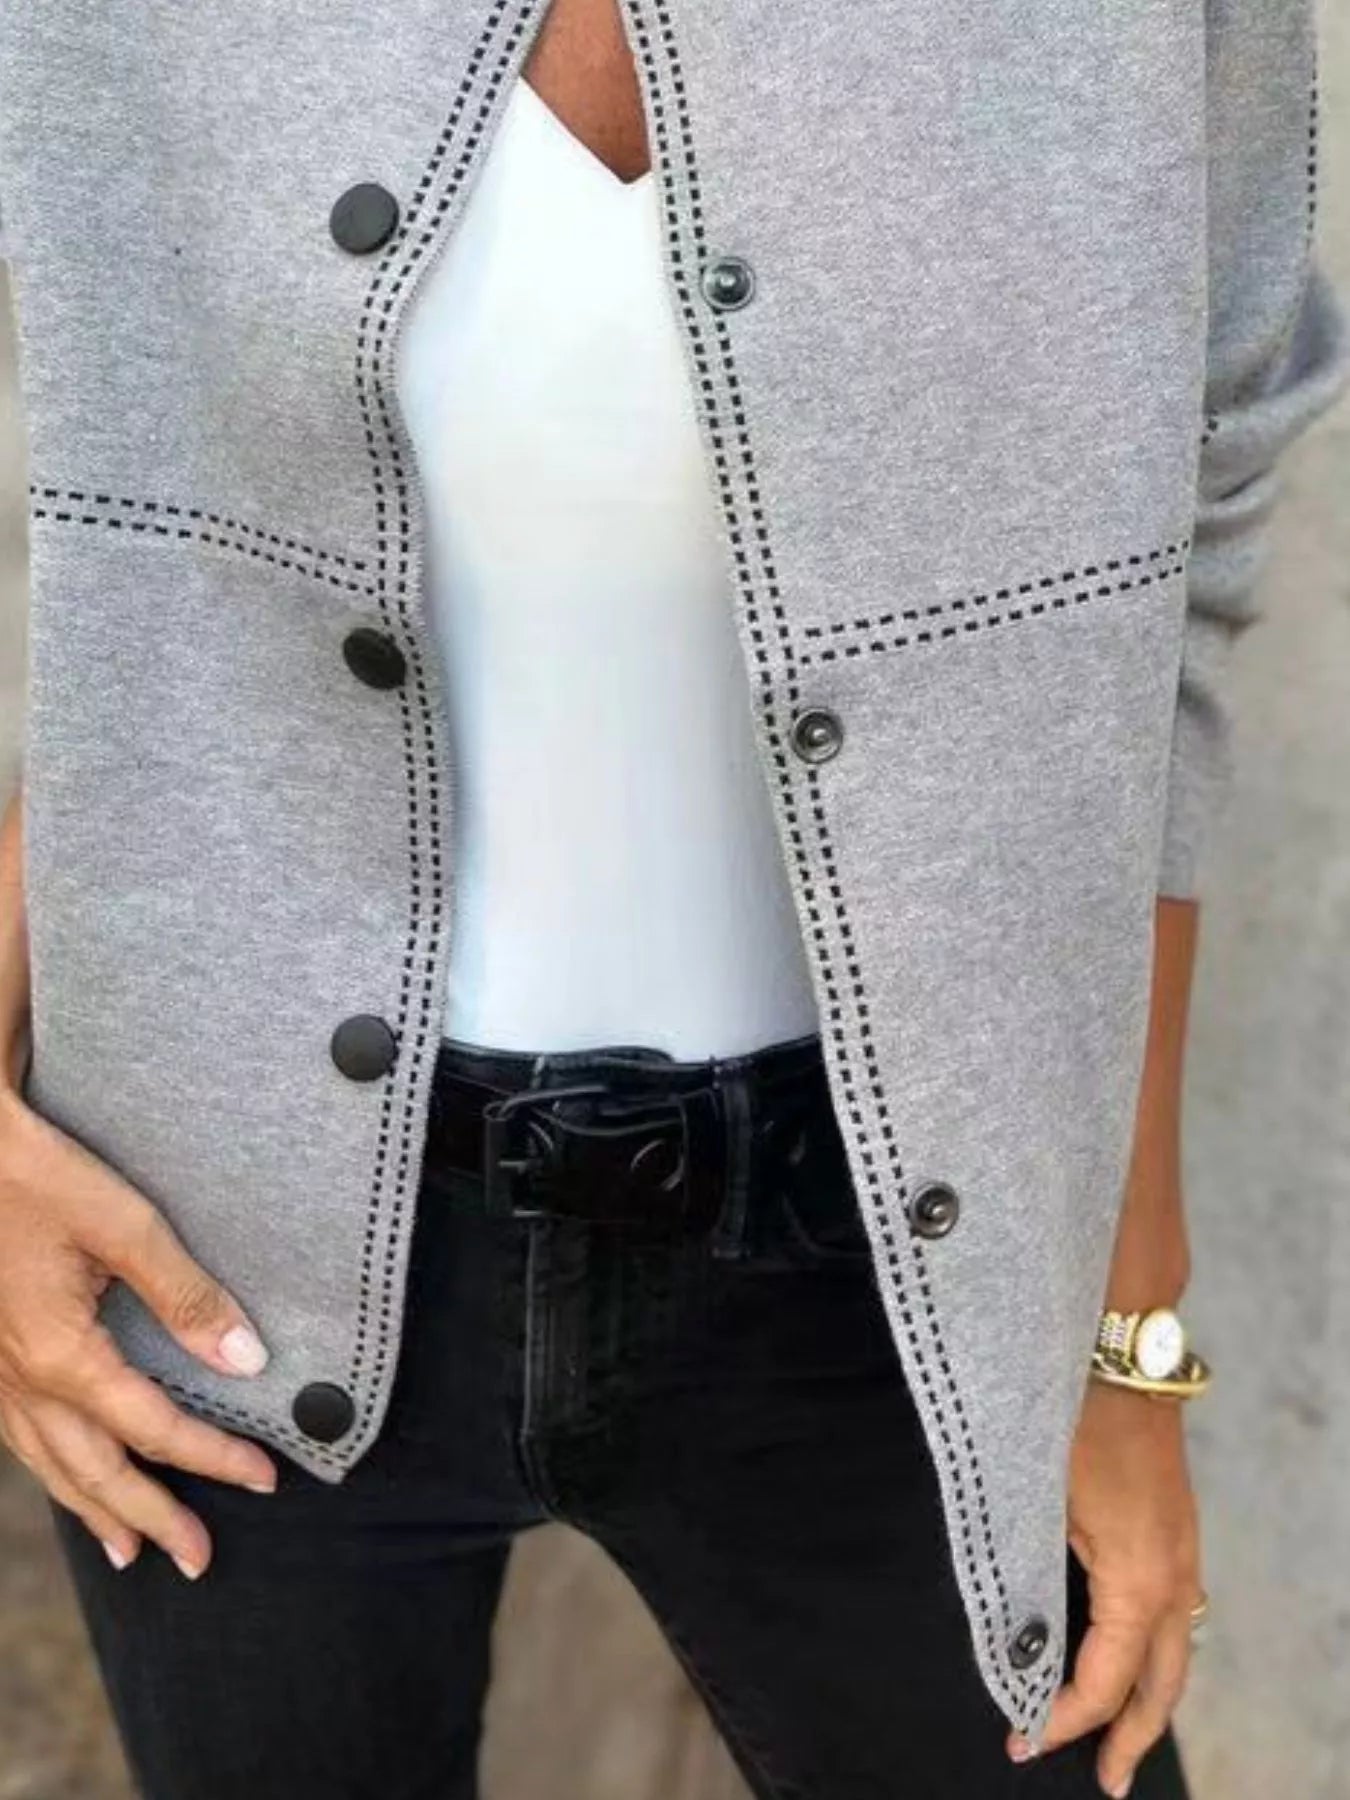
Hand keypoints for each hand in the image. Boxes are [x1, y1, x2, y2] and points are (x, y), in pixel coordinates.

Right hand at [0, 1086, 277, 1577]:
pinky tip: (65, 1472)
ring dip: (93, 1508)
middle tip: (199, 1561)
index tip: (266, 1478)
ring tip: (129, 1549)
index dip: (213, 1458)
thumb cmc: (34, 1173)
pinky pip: (20, 1435)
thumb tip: (246, 1359)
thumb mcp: (122, 1223)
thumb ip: (185, 1293)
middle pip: (94, 1469)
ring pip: (48, 1462)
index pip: (155, 1427)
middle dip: (150, 1516)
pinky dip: (52, 1469)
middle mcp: (20, 1378)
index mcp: (61, 1355)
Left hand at [1006, 1378, 1202, 1796]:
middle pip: (1161, 1686)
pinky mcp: (1175, 1532)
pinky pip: (1175, 1615)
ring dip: (1149, 1698)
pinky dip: (1154, 1652)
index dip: (1063, 1720)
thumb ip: (1030, 1582)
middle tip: (1104, 1782)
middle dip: (1131, 1739)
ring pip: (1175, 1651)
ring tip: (1119, 1736)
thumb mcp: (1039, 1507)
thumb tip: (1013, 1642)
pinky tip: (1130, 1658)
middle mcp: (1173, 1579)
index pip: (1104, 1683)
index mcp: (1139, 1584)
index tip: (1021, 1739)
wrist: (1118, 1358)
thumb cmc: (1070, 1426)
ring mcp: (1182, 1554)